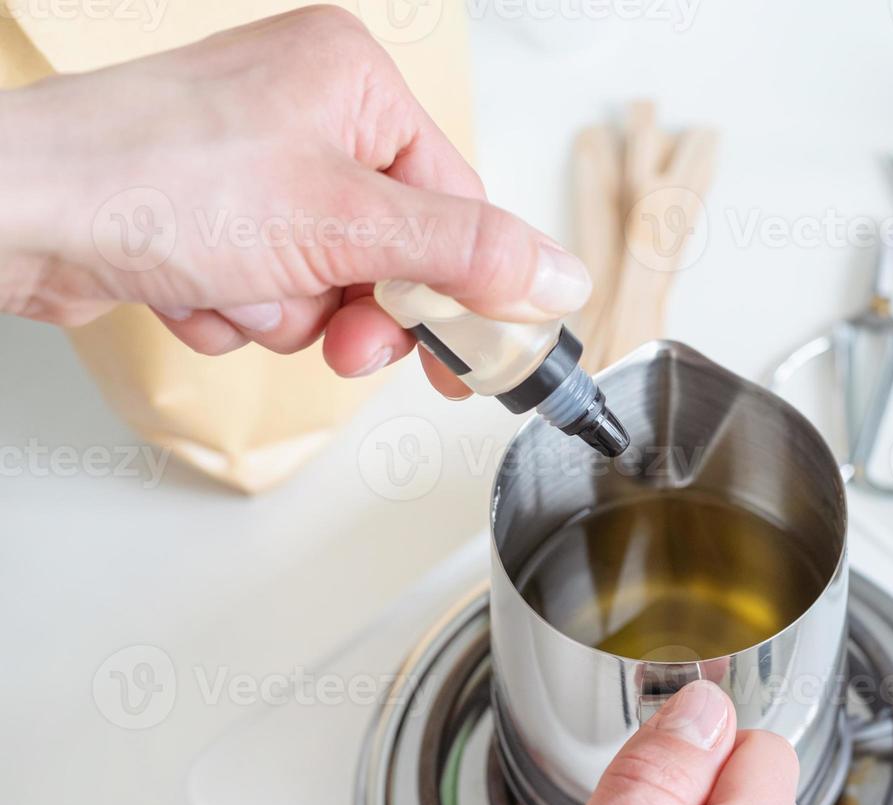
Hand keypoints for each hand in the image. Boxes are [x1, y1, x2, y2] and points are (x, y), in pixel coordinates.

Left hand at [0, 5, 591, 396]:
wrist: (16, 209)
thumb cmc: (154, 179)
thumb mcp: (347, 225)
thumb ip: (467, 256)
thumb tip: (559, 278)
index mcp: (355, 81)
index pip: (455, 202)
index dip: (461, 287)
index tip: (470, 356)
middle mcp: (307, 111)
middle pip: (392, 248)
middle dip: (358, 306)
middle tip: (346, 338)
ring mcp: (253, 163)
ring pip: (328, 281)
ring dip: (289, 312)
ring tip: (239, 288)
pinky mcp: (209, 213)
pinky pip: (268, 289)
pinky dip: (239, 308)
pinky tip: (194, 286)